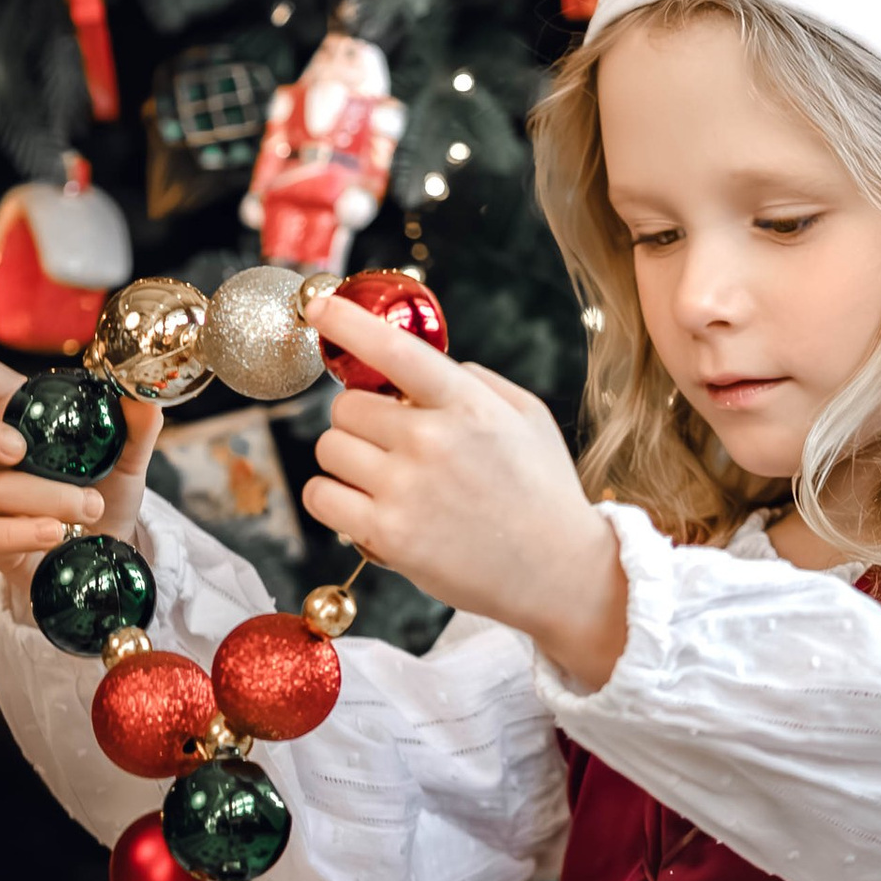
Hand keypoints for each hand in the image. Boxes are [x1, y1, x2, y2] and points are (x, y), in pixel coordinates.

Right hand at [0, 343, 163, 573]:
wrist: (108, 545)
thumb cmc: (104, 489)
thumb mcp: (127, 455)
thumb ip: (136, 425)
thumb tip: (143, 397)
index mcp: (15, 416)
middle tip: (19, 449)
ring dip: (51, 497)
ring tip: (91, 506)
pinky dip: (28, 531)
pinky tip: (57, 532)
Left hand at [301, 291, 628, 692]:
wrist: (558, 572)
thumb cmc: (544, 493)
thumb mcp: (528, 418)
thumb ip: (475, 381)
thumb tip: (420, 365)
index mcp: (467, 403)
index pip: (393, 349)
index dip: (347, 323)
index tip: (321, 307)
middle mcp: (432, 439)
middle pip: (346, 407)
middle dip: (361, 422)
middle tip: (391, 445)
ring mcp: (406, 488)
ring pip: (329, 448)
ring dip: (347, 461)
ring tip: (384, 480)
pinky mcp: (387, 534)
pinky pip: (321, 496)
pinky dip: (333, 499)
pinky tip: (364, 506)